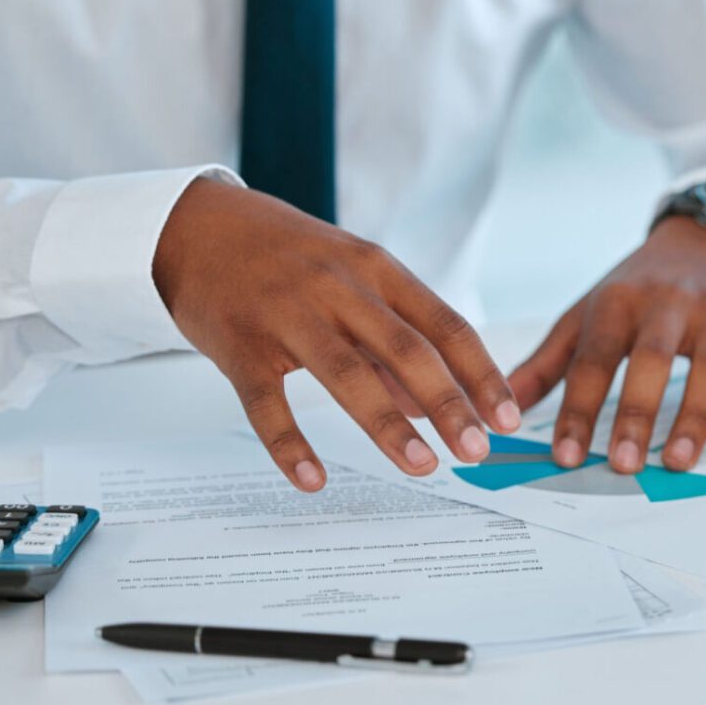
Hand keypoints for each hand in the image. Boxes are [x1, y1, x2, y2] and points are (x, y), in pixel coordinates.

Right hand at [153, 179, 521, 489]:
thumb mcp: (352, 281)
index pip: (446, 325)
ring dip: (387, 425)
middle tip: (478, 451)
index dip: (481, 373)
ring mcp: (287, 314)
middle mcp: (339, 288)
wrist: (196, 224)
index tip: (509, 417)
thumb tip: (437, 409)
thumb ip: (393, 343)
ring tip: (422, 466)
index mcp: (378, 270)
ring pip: (346, 373)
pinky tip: (312, 480)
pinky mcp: (239, 345)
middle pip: (406, 349)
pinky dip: (290, 444)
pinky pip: (267, 402)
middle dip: (449, 404)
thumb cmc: (288, 259)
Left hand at [508, 217, 705, 473]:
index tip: (566, 456)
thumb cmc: (640, 287)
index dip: (579, 408)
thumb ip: (551, 361)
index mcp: (619, 303)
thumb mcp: (590, 311)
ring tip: (679, 462)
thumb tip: (503, 409)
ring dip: (696, 417)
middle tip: (624, 466)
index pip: (594, 359)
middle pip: (652, 361)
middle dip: (637, 413)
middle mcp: (670, 304)